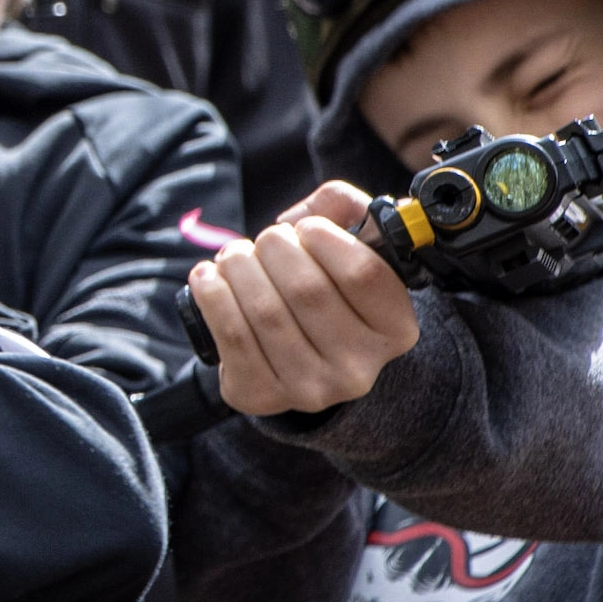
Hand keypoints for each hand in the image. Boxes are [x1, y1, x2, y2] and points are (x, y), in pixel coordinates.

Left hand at [186, 181, 418, 414]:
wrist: (290, 354)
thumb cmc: (321, 289)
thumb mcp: (347, 246)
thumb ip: (344, 209)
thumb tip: (323, 208)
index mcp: (394, 329)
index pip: (362, 274)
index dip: (325, 238)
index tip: (305, 228)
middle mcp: (360, 368)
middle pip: (306, 289)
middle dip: (274, 248)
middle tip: (265, 241)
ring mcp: (311, 388)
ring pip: (264, 310)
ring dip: (238, 267)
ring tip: (234, 256)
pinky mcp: (261, 394)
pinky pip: (231, 335)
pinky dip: (212, 295)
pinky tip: (208, 277)